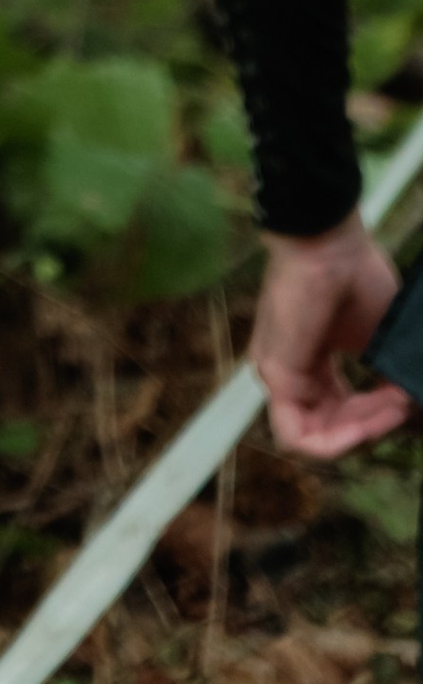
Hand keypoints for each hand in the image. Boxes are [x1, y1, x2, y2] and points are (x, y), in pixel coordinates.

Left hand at [252, 216, 412, 458]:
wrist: (329, 242)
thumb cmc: (355, 276)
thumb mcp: (380, 339)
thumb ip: (390, 376)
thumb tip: (410, 405)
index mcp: (313, 367)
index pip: (344, 416)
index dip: (379, 418)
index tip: (405, 398)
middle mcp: (293, 375)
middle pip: (335, 430)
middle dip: (375, 425)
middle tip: (402, 402)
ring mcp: (279, 376)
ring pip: (319, 438)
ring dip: (362, 432)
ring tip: (391, 405)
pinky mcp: (274, 374)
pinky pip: (298, 436)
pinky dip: (335, 441)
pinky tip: (363, 426)